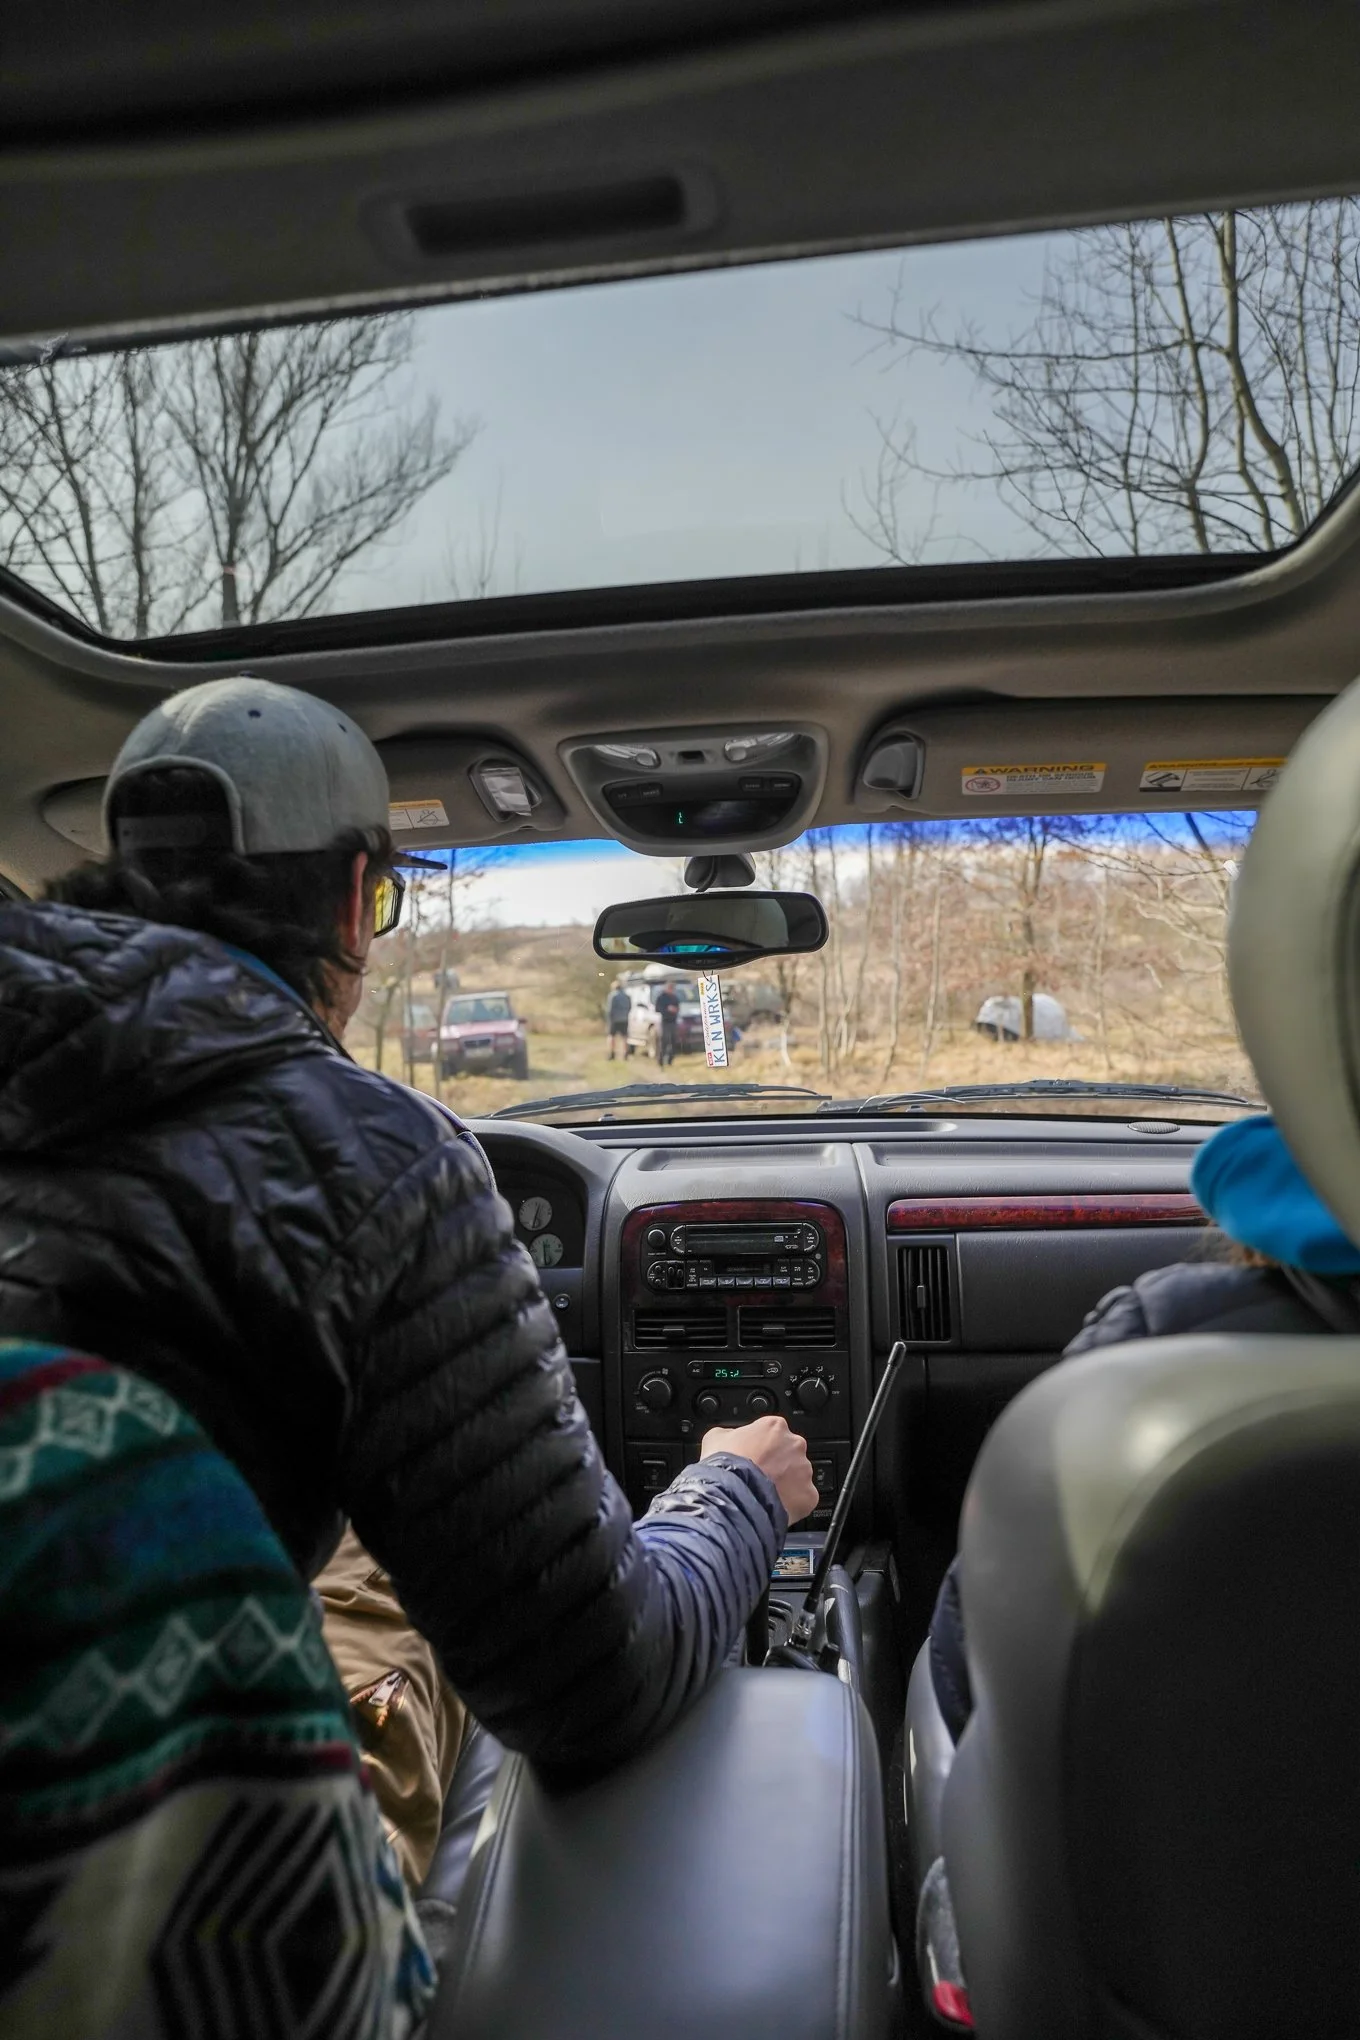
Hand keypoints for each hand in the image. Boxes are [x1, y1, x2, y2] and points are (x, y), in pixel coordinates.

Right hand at [702, 1415, 818, 1523]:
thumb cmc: (724, 1468)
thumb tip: (731, 1437)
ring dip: (785, 1484)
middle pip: (789, 1453)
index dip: (760, 1446)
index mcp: (774, 1426)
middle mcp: (795, 1445)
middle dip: (777, 1464)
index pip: (772, 1432)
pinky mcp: (808, 1495)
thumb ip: (730, 1433)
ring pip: (797, 1476)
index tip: (753, 1456)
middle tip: (759, 1477)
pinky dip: (792, 1503)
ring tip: (764, 1494)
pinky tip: (773, 1506)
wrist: (732, 1499)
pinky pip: (802, 1498)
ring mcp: (804, 1470)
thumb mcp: (715, 1438)